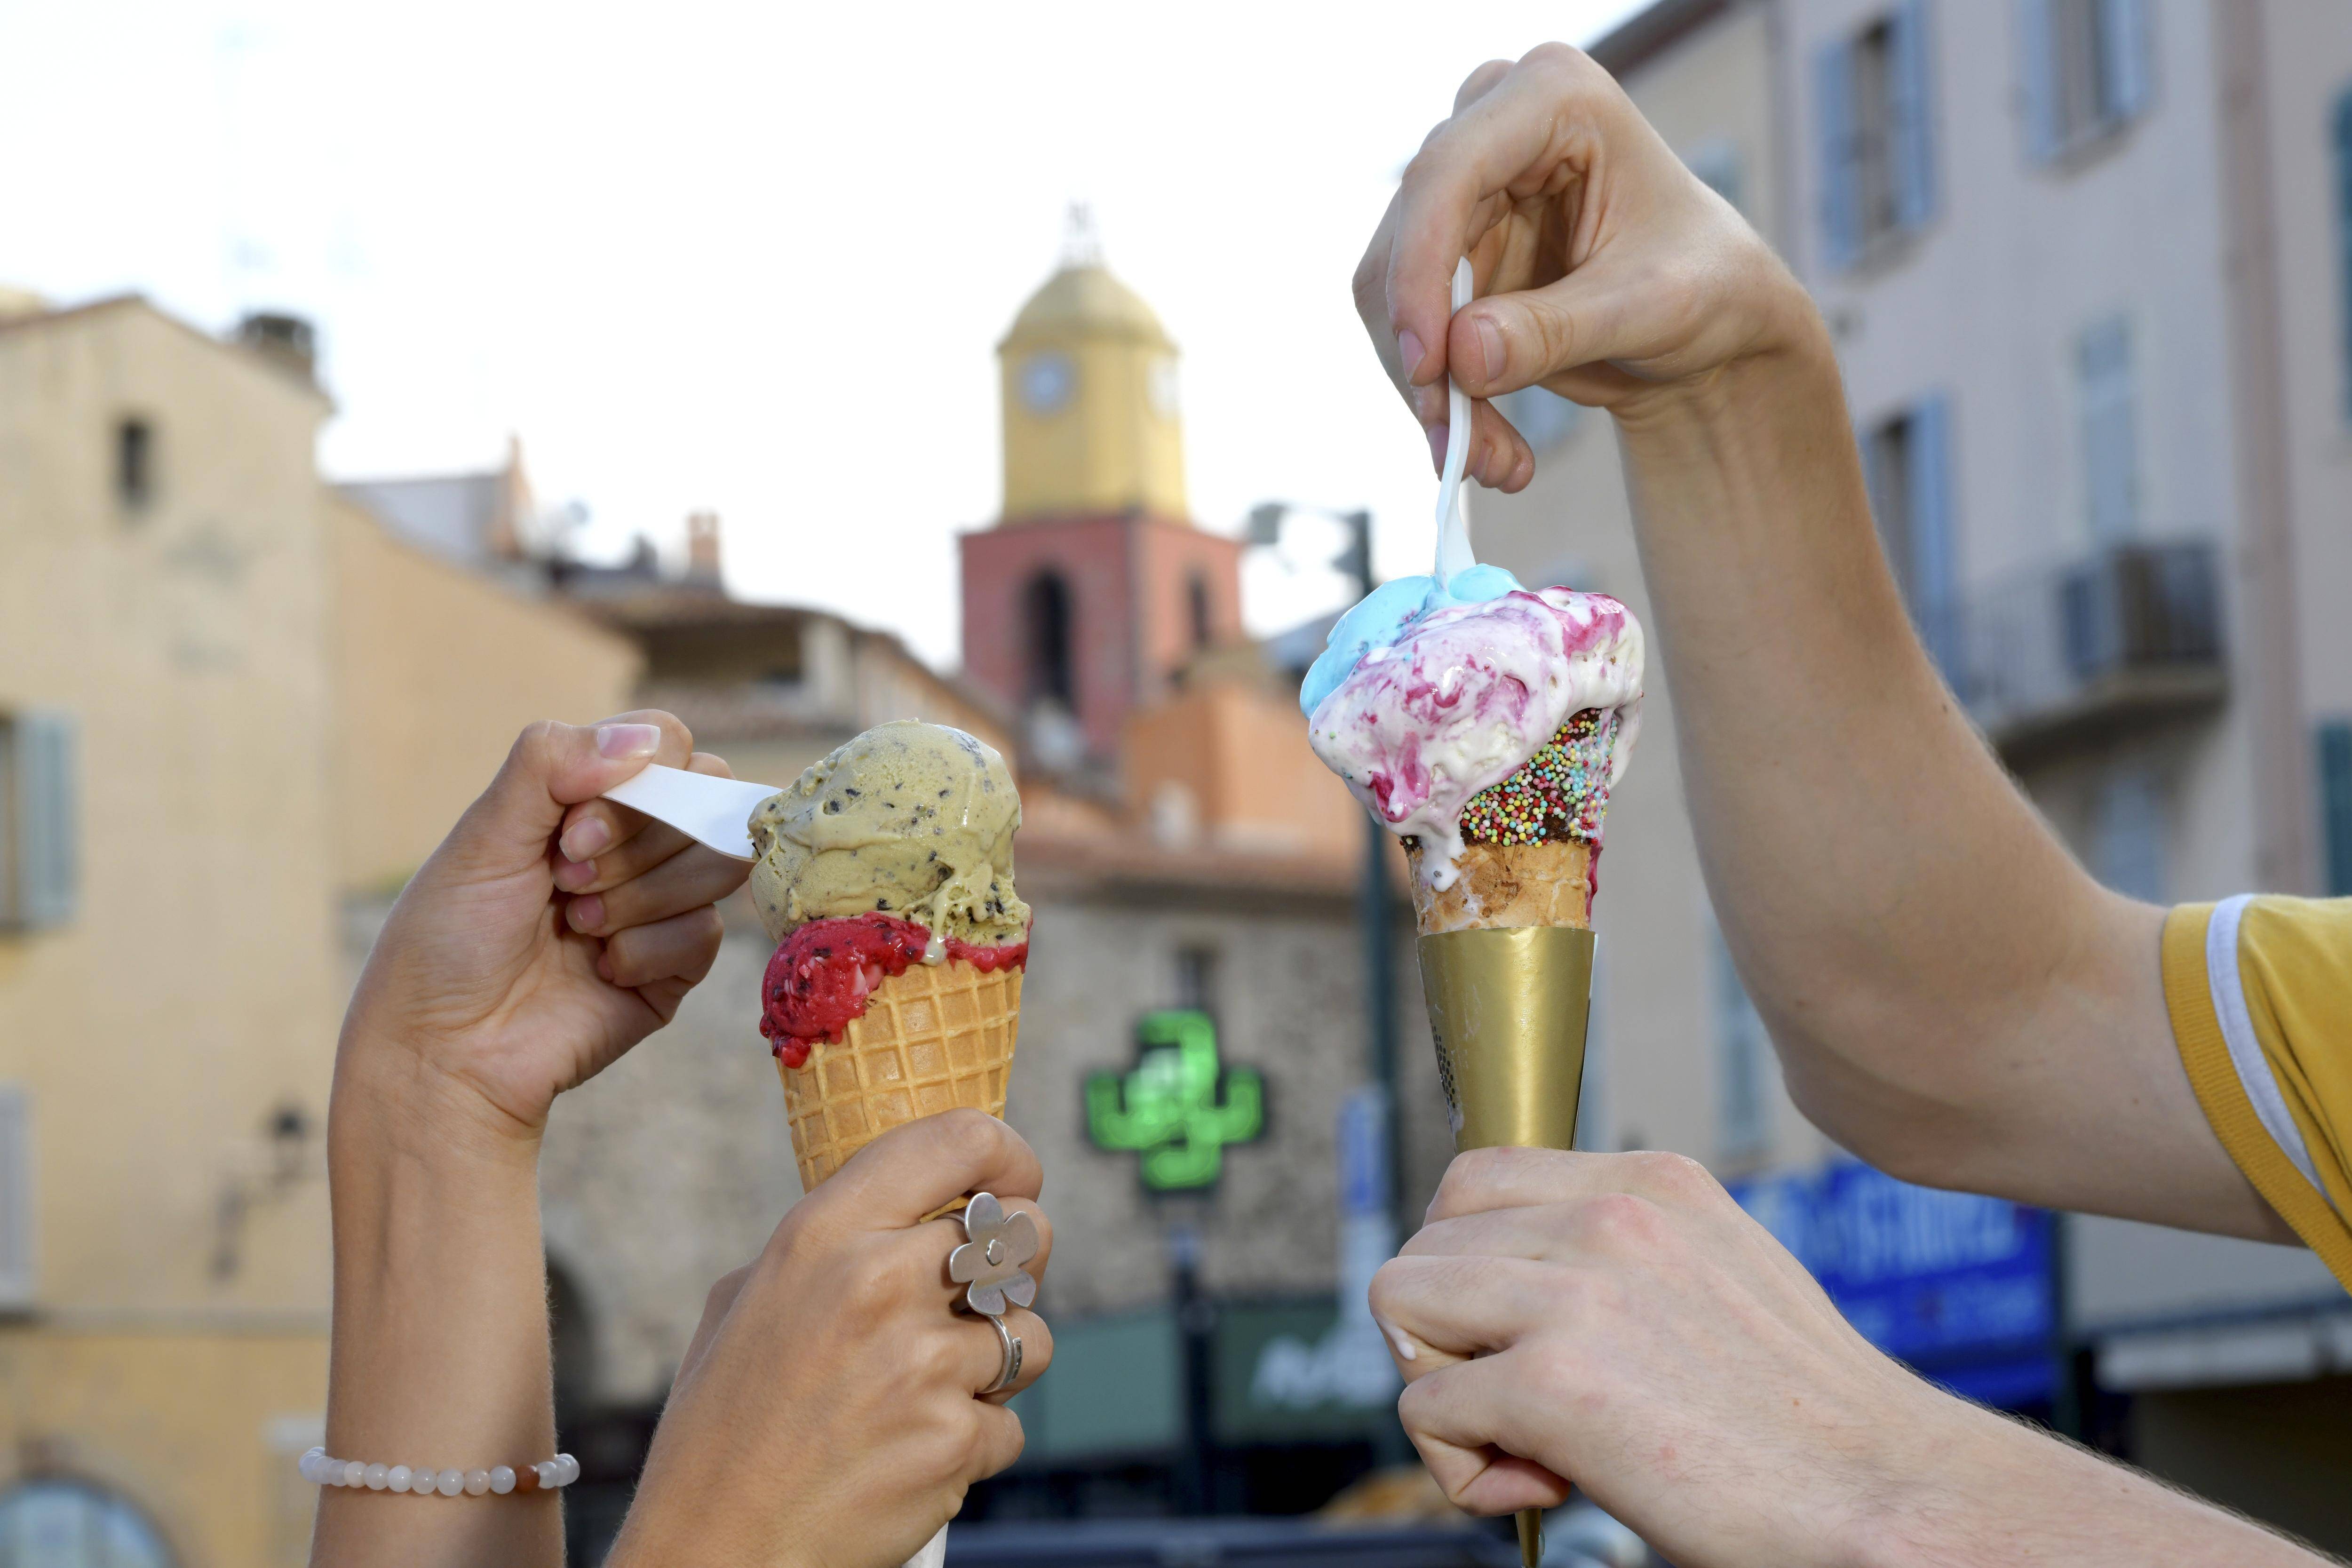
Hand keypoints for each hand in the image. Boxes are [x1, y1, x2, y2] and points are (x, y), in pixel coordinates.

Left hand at [338, 712, 750, 1142]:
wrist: (447, 1050)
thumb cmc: (449, 939)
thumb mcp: (484, 833)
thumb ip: (552, 763)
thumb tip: (644, 737)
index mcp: (587, 800)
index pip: (669, 746)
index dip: (643, 778)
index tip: (572, 831)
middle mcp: (632, 845)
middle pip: (704, 799)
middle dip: (634, 843)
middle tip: (565, 880)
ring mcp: (659, 905)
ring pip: (716, 863)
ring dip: (639, 896)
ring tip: (576, 928)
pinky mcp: (676, 968)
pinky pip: (705, 933)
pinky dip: (645, 950)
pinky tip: (598, 971)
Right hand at [611, 1111, 1054, 1567]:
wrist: (717, 1552)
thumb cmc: (725, 1430)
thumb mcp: (747, 1300)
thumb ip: (835, 1245)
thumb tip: (914, 1211)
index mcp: (825, 1234)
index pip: (958, 1141)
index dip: (1006, 1156)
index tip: (1012, 1180)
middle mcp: (879, 1283)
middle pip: (1022, 1231)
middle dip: (1016, 1263)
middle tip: (978, 1298)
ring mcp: (923, 1365)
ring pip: (1029, 1334)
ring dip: (994, 1365)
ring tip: (923, 1394)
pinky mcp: (954, 1439)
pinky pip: (1010, 1423)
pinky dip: (973, 1443)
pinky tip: (910, 1453)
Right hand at [1354, 43, 1816, 489]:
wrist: (1713, 324)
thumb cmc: (1708, 286)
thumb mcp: (1652, 308)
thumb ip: (1557, 329)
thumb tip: (1462, 357)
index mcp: (1552, 96)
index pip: (1447, 171)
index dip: (1420, 269)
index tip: (1429, 365)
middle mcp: (1489, 130)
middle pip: (1405, 242)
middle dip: (1427, 358)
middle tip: (1466, 449)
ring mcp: (1462, 196)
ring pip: (1392, 299)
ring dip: (1431, 394)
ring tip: (1495, 464)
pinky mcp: (1447, 260)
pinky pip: (1408, 335)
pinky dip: (1440, 401)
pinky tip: (1489, 451)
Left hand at [1369, 1147, 1957, 1564]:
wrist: (1890, 1500)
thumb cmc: (1804, 1421)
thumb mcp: (1715, 1279)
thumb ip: (1616, 1260)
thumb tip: (1503, 1289)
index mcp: (1648, 1185)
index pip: (1471, 1182)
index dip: (1468, 1272)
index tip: (1521, 1340)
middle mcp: (1607, 1216)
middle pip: (1423, 1245)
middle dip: (1448, 1336)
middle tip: (1524, 1405)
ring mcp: (1576, 1292)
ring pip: (1400, 1306)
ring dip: (1443, 1390)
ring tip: (1529, 1444)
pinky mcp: (1552, 1381)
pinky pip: (1424, 1409)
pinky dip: (1463, 1468)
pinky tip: (1547, 1487)